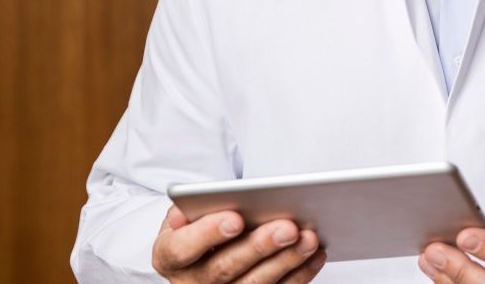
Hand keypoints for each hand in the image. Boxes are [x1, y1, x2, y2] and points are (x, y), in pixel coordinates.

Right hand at [152, 205, 326, 282]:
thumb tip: (186, 208)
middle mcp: (192, 282)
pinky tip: (315, 253)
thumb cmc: (197, 225)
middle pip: (225, 269)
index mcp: (169, 257)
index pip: (183, 248)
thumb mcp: (185, 214)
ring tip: (308, 238)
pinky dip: (299, 274)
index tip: (236, 219)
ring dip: (286, 261)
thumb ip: (189, 208)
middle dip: (259, 246)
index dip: (208, 234)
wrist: (203, 251)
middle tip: (287, 227)